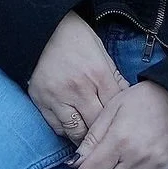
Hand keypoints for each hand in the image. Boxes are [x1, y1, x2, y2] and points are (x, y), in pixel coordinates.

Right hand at [26, 14, 125, 146]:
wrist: (43, 28)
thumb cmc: (76, 39)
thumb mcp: (102, 53)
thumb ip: (114, 78)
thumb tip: (126, 98)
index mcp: (97, 74)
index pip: (114, 108)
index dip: (119, 120)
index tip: (121, 126)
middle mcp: (78, 89)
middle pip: (96, 125)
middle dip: (104, 134)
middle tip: (108, 140)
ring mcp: (58, 97)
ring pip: (76, 132)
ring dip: (85, 138)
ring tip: (91, 140)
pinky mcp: (41, 101)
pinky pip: (56, 127)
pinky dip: (66, 131)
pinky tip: (73, 129)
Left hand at [75, 79, 167, 168]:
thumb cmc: (145, 100)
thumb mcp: (113, 109)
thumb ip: (93, 138)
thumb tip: (75, 163)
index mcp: (119, 140)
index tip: (87, 165)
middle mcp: (136, 159)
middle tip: (105, 166)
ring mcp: (154, 168)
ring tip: (122, 167)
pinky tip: (139, 167)